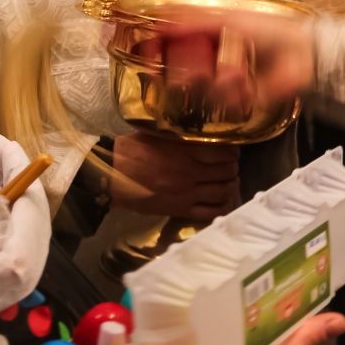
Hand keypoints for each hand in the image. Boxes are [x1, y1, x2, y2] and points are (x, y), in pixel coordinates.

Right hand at [109, 130, 242, 221]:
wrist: (112, 174)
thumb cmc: (133, 150)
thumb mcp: (160, 134)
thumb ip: (182, 136)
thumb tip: (201, 131)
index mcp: (187, 151)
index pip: (225, 153)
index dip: (233, 153)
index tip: (231, 152)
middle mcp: (191, 172)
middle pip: (227, 172)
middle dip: (232, 169)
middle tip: (230, 168)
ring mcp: (187, 193)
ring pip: (223, 192)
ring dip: (231, 186)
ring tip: (229, 183)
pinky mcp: (180, 209)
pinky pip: (209, 212)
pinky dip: (222, 206)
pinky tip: (222, 201)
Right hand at [155, 6, 317, 119]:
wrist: (301, 51)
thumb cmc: (268, 29)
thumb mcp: (227, 18)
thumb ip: (193, 21)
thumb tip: (163, 18)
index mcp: (210, 42)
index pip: (176, 50)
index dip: (161, 52)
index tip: (150, 53)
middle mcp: (215, 65)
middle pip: (185, 76)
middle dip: (191, 73)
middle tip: (201, 69)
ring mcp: (227, 85)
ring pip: (203, 92)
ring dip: (219, 82)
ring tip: (237, 73)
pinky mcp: (242, 102)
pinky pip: (224, 103)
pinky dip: (234, 92)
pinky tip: (246, 82)